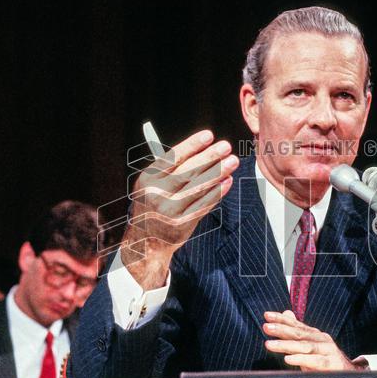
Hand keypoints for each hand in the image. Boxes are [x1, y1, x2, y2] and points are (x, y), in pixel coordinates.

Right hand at [122, 129, 237, 288]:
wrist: (144, 242)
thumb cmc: (151, 206)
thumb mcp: (149, 185)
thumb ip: (169, 168)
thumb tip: (199, 149)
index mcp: (147, 179)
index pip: (172, 158)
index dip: (192, 145)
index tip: (208, 135)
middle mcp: (157, 194)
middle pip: (188, 171)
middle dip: (210, 157)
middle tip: (226, 147)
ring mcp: (170, 210)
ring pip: (198, 188)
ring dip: (218, 172)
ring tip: (232, 161)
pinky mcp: (182, 224)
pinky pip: (203, 205)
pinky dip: (217, 192)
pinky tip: (227, 182)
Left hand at [262, 310, 363, 370]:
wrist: (348, 376)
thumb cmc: (324, 361)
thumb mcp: (308, 346)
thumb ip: (297, 330)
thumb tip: (286, 312)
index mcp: (315, 335)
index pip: (296, 324)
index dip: (282, 319)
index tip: (267, 316)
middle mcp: (322, 340)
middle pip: (299, 333)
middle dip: (281, 329)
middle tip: (266, 327)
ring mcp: (328, 351)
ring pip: (304, 347)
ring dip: (286, 345)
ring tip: (269, 344)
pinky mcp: (331, 364)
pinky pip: (314, 361)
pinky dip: (301, 360)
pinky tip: (288, 359)